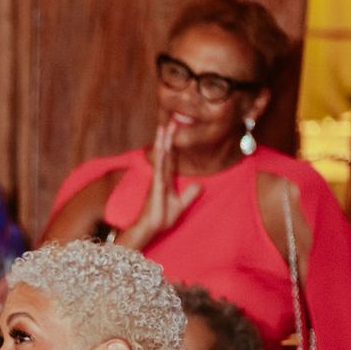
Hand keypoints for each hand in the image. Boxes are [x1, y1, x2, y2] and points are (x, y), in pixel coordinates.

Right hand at [118, 121, 202, 251]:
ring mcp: (157, 180)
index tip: (174, 131)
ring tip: (164, 127)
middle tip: (171, 121)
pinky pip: (159, 168)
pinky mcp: (155, 186)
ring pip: (160, 157)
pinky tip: (162, 147)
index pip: (170, 159)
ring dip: (162, 142)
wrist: (150, 228)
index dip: (172, 145)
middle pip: (165, 153)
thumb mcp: (181, 205)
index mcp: (165, 180)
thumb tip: (200, 184)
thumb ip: (190, 195)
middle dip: (167, 137)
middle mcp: (160, 177)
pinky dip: (160, 157)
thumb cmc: (161, 218)